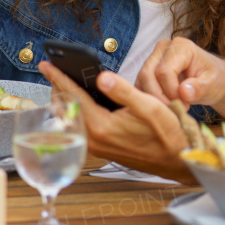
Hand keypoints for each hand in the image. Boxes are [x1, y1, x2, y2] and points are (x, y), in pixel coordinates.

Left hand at [37, 60, 194, 182]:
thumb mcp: (150, 106)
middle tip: (52, 69)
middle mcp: (94, 138)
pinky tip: (79, 102)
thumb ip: (123, 91)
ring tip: (62, 82)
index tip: (46, 63)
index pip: (72, 96)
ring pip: (70, 118)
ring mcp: (96, 146)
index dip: (58, 76)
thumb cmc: (168, 134)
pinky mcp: (101, 149)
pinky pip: (79, 127)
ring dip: (64, 99)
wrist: (178, 161)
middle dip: (57, 87)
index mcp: (102, 126)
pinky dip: (74, 111)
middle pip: (65, 108)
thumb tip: (101, 76)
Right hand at [136, 37, 224, 106]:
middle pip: (148, 74)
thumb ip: (200, 88)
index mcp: (182, 47)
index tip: (185, 106)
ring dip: (154, 99)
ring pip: (141, 81)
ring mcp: (154, 57)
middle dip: (160, 97)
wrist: (212, 78)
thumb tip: (183, 92)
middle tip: (177, 109)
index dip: (171, 92)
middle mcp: (164, 48)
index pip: (164, 71)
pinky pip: (140, 85)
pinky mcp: (148, 69)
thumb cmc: (215, 79)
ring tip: (173, 107)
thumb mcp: (213, 85)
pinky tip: (165, 106)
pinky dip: (149, 99)